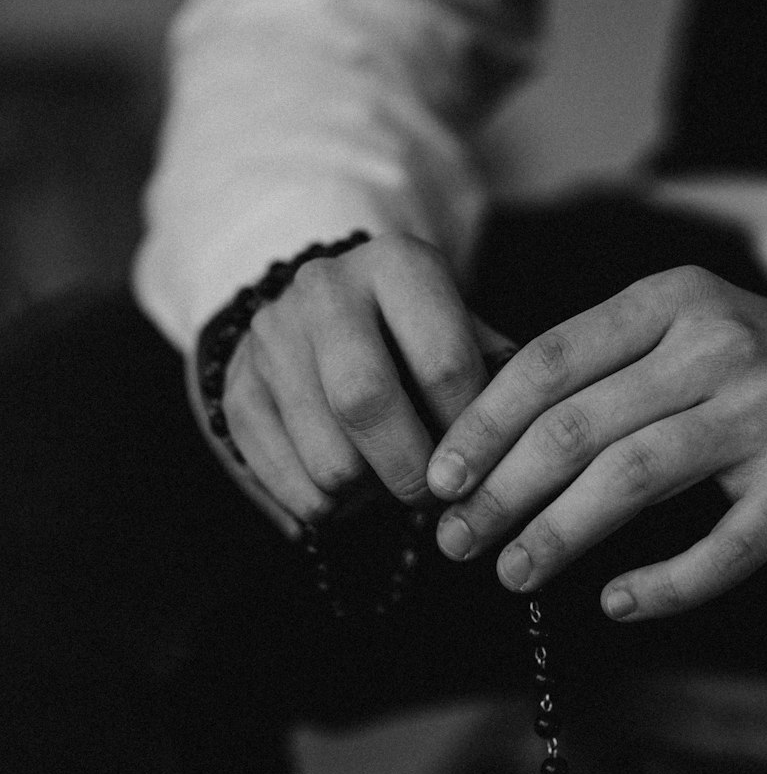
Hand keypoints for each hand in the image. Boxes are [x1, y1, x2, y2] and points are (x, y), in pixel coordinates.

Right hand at [185, 233, 514, 535]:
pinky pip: (291, 484)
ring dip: (370, 495)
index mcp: (397, 265)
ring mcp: (272, 338)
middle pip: (365, 401)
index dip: (469, 430)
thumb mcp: (463, 333)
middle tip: (432, 495)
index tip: (479, 460)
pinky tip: (348, 489)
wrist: (322, 317)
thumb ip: (496, 377)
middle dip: (411, 471)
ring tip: (388, 483)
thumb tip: (522, 438)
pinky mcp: (237, 390)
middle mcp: (324, 289)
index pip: (444, 362)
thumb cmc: (417, 338)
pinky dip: (329, 508)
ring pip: (328, 458)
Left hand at [426, 266, 766, 619]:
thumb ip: (612, 370)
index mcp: (673, 303)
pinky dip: (662, 584)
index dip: (481, 424)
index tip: (436, 478)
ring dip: (555, 536)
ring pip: (630, 480)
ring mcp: (765, 413)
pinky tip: (617, 602)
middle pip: (576, 425)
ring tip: (512, 573)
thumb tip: (494, 431)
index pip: (550, 360)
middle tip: (457, 540)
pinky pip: (720, 547)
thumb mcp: (698, 337)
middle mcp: (715, 346)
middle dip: (499, 491)